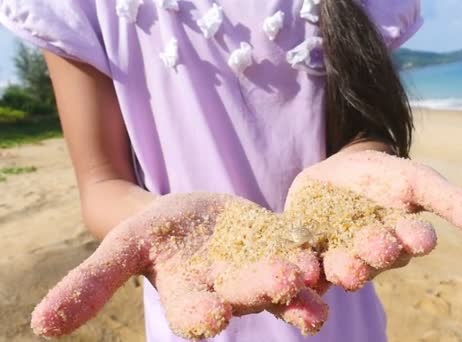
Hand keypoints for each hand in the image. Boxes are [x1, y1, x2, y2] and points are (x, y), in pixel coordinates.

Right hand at [31, 193, 327, 338]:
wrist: (191, 219)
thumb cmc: (153, 234)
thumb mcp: (122, 249)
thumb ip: (91, 285)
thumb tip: (39, 326)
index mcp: (191, 297)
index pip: (195, 313)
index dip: (201, 315)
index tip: (210, 318)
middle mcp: (230, 291)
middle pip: (248, 294)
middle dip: (263, 289)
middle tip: (283, 283)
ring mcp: (260, 270)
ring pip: (283, 279)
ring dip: (299, 278)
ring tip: (312, 270)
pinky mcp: (282, 246)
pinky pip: (301, 248)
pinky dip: (312, 248)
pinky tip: (325, 243)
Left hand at [286, 150, 461, 290]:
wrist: (335, 172)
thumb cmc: (383, 176)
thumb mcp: (418, 181)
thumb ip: (457, 204)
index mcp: (402, 239)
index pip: (413, 241)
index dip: (416, 238)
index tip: (420, 235)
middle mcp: (373, 256)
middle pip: (376, 259)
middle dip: (376, 253)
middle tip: (376, 245)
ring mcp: (338, 257)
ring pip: (341, 267)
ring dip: (341, 267)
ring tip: (336, 263)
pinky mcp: (307, 256)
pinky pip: (305, 265)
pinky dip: (301, 267)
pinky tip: (297, 264)